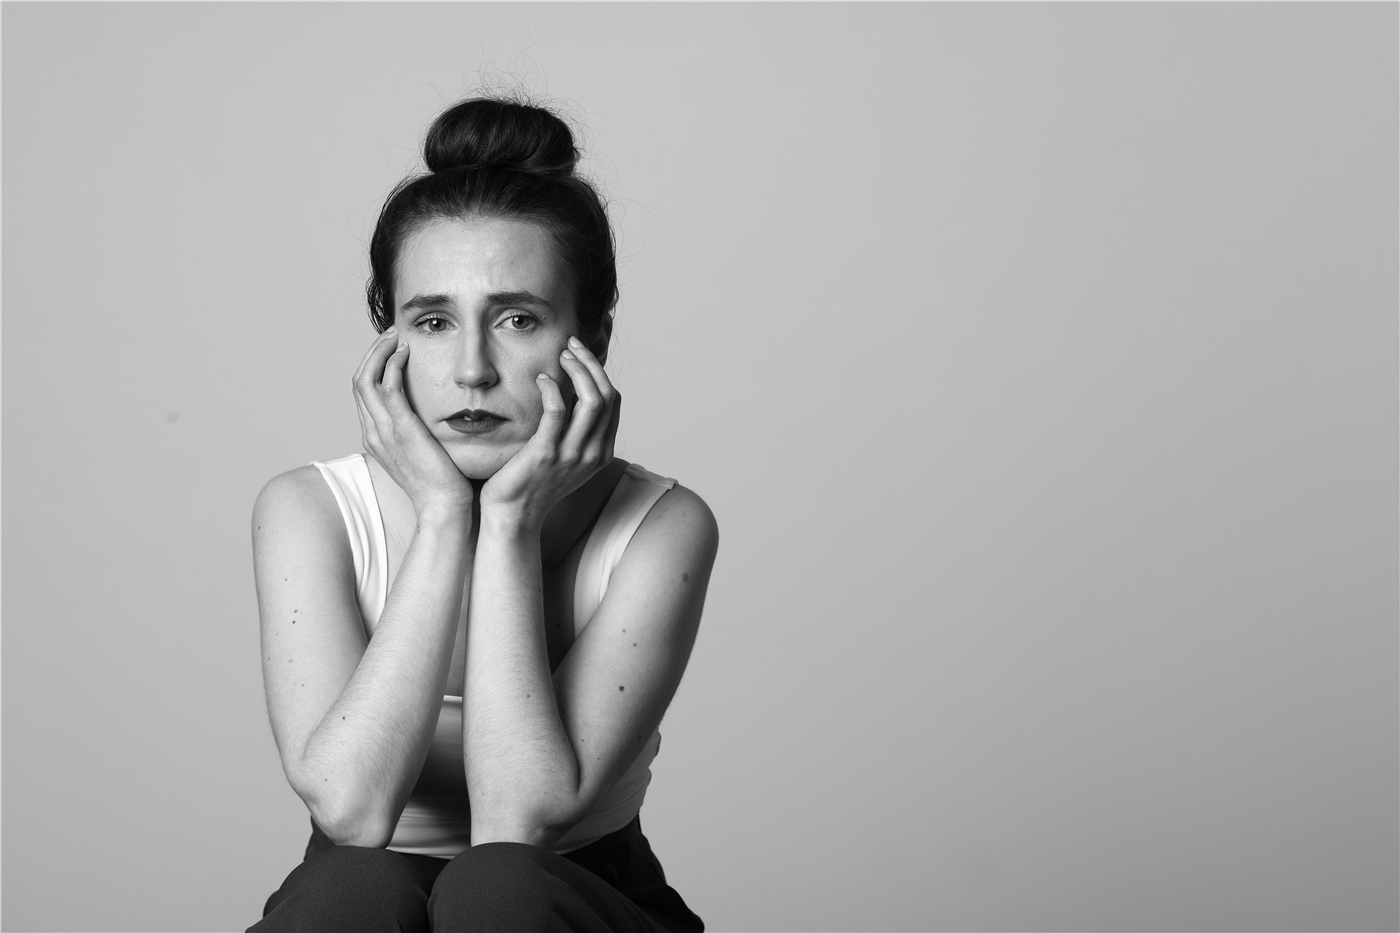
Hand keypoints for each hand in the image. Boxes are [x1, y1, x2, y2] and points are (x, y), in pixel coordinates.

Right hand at [353, 327, 473, 517]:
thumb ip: (418, 431)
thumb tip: (430, 415)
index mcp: (376, 437)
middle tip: (390, 335)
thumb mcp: (423, 452)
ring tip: (396, 336)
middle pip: (358, 381)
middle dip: (372, 353)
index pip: (363, 392)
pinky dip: (392, 365)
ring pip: (366, 379)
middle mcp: (373, 432)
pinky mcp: (401, 430)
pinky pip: (388, 388)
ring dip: (380, 352)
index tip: (391, 348)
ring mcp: (384, 431)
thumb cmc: (441, 483)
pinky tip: (406, 353)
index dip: (373, 365)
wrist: (443, 507)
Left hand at [479, 336, 620, 531]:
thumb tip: (572, 391)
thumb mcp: (564, 456)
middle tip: (570, 346)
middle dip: (591, 364)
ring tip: (560, 356)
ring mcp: (571, 455)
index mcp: (600, 453)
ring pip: (591, 401)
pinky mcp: (546, 453)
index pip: (613, 401)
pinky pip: (557, 411)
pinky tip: (541, 379)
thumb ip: (575, 430)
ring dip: (578, 370)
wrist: (512, 515)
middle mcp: (592, 454)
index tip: (580, 354)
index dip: (599, 372)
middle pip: (607, 396)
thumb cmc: (532, 482)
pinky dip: (553, 388)